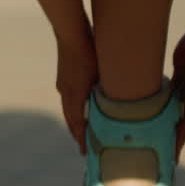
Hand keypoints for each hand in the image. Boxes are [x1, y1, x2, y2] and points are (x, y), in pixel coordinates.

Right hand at [55, 35, 98, 154]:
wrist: (71, 32)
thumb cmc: (90, 51)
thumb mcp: (102, 74)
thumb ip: (109, 92)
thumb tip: (121, 108)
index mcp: (74, 96)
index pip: (77, 125)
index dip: (82, 140)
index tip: (86, 153)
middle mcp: (65, 93)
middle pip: (71, 120)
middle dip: (79, 134)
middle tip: (86, 146)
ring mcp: (63, 84)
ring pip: (70, 109)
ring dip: (77, 121)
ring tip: (85, 130)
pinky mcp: (64, 76)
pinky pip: (69, 99)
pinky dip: (75, 108)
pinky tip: (83, 106)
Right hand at [171, 28, 184, 160]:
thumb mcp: (179, 62)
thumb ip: (172, 71)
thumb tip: (162, 73)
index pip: (177, 110)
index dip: (173, 123)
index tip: (168, 133)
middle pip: (183, 123)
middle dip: (177, 138)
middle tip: (171, 155)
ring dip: (181, 145)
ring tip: (175, 160)